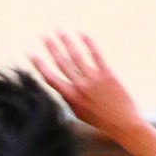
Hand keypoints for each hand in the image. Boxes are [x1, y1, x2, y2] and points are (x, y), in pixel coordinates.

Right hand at [32, 33, 146, 144]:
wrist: (124, 124)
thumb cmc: (103, 121)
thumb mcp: (81, 113)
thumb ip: (70, 99)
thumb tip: (62, 88)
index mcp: (71, 97)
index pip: (50, 78)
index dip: (40, 65)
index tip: (31, 54)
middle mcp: (79, 87)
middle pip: (61, 63)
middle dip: (51, 48)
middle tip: (44, 36)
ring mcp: (93, 80)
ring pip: (76, 56)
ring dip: (66, 42)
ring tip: (59, 31)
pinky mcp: (107, 74)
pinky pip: (96, 55)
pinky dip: (88, 43)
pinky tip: (82, 34)